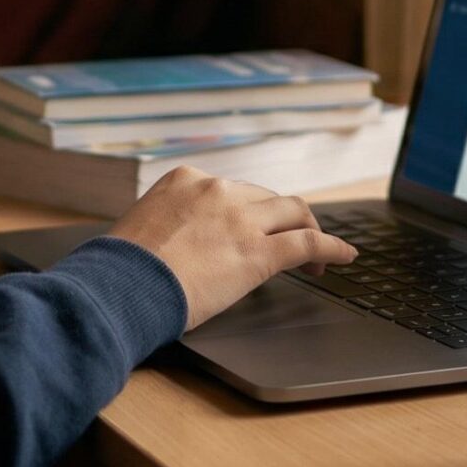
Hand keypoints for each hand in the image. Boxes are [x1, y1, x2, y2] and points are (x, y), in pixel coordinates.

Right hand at [104, 167, 357, 330]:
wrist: (121, 287)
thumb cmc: (121, 269)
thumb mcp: (141, 227)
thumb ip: (168, 224)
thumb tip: (176, 245)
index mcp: (185, 179)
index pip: (232, 190)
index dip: (249, 210)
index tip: (253, 226)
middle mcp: (217, 190)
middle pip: (266, 198)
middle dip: (282, 218)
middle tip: (290, 239)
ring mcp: (241, 218)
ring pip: (294, 212)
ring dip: (310, 229)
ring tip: (320, 252)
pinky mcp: (259, 252)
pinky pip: (308, 243)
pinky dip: (332, 247)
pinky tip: (345, 256)